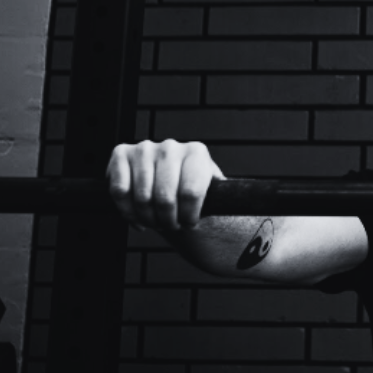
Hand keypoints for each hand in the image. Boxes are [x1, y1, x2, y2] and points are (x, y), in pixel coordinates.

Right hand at [107, 139, 224, 231]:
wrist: (169, 183)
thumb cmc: (192, 191)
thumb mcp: (213, 193)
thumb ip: (227, 198)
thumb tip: (253, 208)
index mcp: (196, 152)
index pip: (191, 192)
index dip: (189, 216)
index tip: (189, 224)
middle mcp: (170, 146)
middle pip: (165, 197)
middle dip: (167, 220)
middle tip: (171, 226)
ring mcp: (144, 148)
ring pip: (141, 196)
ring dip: (148, 219)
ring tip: (155, 222)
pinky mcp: (121, 154)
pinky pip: (119, 190)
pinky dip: (126, 211)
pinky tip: (137, 217)